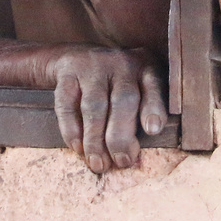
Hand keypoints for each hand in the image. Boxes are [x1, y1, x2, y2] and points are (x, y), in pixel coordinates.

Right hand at [47, 45, 166, 171]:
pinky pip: (67, 103)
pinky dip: (71, 128)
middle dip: (121, 137)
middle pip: (123, 100)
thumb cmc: (117, 85)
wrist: (77, 56)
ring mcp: (93, 65)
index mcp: (145, 68)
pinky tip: (77, 148)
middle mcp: (121, 63)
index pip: (153, 86)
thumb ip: (141, 116)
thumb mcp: (139, 89)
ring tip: (98, 164)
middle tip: (121, 162)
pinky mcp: (68, 70)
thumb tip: (133, 156)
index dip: (153, 108)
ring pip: (94, 105)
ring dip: (95, 139)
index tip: (152, 131)